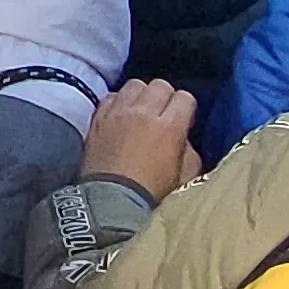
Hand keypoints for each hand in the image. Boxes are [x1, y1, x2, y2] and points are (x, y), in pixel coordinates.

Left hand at [80, 80, 203, 200]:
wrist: (112, 203)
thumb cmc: (153, 194)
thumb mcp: (186, 176)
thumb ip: (190, 150)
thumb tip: (183, 136)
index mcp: (170, 127)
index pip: (185, 98)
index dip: (187, 109)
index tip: (184, 121)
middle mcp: (143, 113)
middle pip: (160, 86)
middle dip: (166, 98)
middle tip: (164, 115)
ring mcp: (118, 113)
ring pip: (135, 85)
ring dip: (142, 95)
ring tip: (141, 111)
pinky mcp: (98, 118)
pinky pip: (112, 96)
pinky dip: (119, 102)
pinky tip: (121, 116)